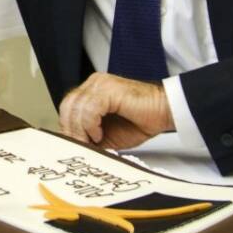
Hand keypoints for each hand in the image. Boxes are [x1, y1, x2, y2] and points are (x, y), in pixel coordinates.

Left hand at [58, 72, 173, 149]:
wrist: (165, 112)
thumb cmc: (140, 121)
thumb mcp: (108, 134)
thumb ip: (90, 137)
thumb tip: (74, 148)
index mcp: (91, 91)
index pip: (67, 107)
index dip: (67, 128)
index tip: (73, 146)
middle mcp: (94, 84)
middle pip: (67, 106)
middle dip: (70, 130)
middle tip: (79, 147)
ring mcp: (100, 84)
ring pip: (76, 107)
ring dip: (79, 130)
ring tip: (91, 143)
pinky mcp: (109, 89)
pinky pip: (90, 108)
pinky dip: (90, 124)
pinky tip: (99, 134)